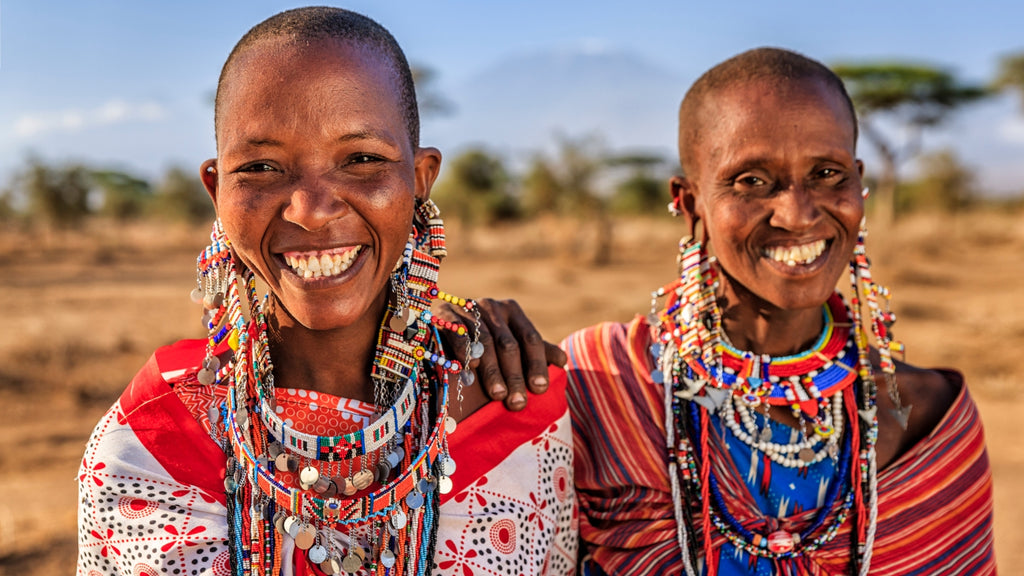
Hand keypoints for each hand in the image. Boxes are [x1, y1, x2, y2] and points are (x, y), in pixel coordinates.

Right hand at [436, 298, 566, 410]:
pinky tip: (469, 370)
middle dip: (514, 376)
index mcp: (512, 312)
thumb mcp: (510, 342)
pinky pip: (458, 334)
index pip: (530, 338)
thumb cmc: (482, 341)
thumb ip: (535, 350)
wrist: (440, 325)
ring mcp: (467, 308)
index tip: (539, 390)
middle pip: (508, 344)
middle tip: (518, 403)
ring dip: (492, 371)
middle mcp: (492, 306)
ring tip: (498, 396)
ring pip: (485, 342)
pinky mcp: (443, 313)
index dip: (536, 364)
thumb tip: (563, 361)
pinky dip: (465, 352)